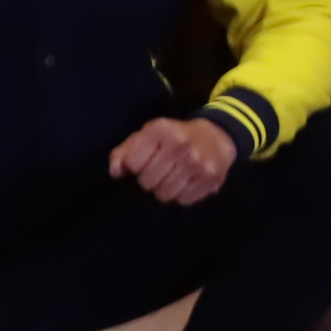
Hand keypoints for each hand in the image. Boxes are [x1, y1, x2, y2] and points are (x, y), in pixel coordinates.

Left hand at [111, 112, 238, 205]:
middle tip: (158, 173)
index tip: (143, 163)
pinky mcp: (211, 178)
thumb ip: (124, 152)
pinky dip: (181, 196)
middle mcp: (181, 145)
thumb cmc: (173, 137)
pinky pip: (185, 200)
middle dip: (149, 181)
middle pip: (148, 182)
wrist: (216, 136)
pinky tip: (184, 184)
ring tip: (170, 179)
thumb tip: (115, 172)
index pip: (133, 163)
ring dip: (164, 191)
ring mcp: (198, 162)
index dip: (135, 167)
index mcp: (162, 130)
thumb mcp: (147, 135)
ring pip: (165, 194)